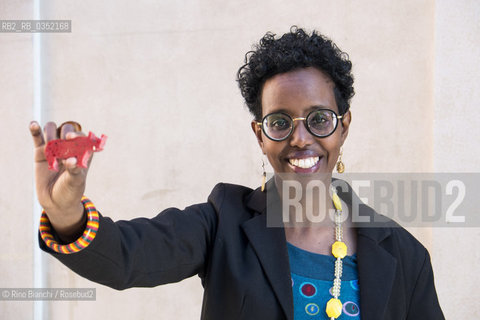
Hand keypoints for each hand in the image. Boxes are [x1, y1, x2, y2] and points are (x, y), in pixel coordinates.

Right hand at [30, 121, 90, 238]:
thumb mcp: (75, 182)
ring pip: (52, 129)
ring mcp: (54, 148)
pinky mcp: (40, 152)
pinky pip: (37, 137)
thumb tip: (71, 160)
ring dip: (50, 135)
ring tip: (50, 150)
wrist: (56, 202)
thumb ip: (74, 170)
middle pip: (66, 128)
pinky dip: (35, 130)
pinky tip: (33, 124)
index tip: (70, 139)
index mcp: (82, 152)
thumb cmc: (71, 191)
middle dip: (63, 134)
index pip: (81, 136)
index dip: (77, 135)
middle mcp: (69, 147)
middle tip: (60, 148)